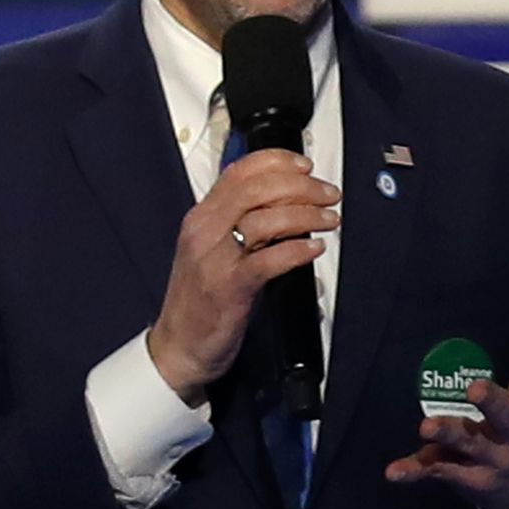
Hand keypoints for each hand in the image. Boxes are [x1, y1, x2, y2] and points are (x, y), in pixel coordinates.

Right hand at [147, 149, 339, 405]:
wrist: (178, 346)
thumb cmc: (200, 299)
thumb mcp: (211, 249)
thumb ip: (237, 222)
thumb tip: (283, 200)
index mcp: (201, 217)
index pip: (238, 172)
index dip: (277, 161)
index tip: (306, 166)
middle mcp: (204, 231)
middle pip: (256, 189)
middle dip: (301, 186)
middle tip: (329, 194)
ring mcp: (215, 259)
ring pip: (266, 220)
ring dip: (307, 215)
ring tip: (330, 219)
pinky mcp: (229, 287)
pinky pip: (269, 259)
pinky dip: (298, 250)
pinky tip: (315, 248)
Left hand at [384, 274, 508, 508]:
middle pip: (505, 418)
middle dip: (491, 404)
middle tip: (474, 388)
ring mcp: (488, 458)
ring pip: (467, 447)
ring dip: (448, 435)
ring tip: (427, 425)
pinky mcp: (461, 474)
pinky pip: (436, 472)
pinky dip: (414, 472)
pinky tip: (394, 471)